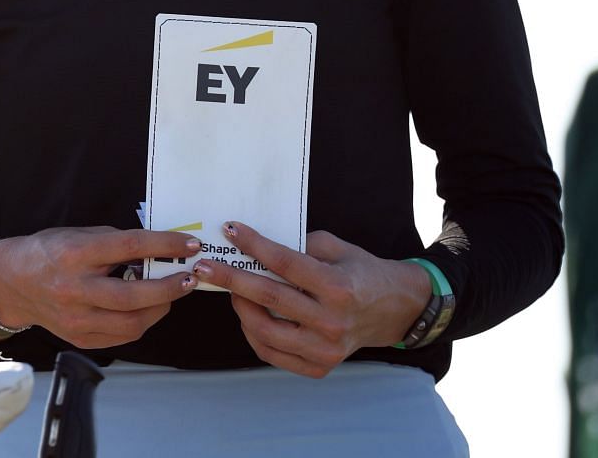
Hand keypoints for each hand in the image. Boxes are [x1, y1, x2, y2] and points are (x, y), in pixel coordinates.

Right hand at [0, 226, 200, 348]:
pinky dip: (140, 322)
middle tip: (189, 278)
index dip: (164, 245)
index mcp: (76, 254)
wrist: (12, 282)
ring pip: (132, 323)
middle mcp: (75, 289)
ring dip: (160, 308)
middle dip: (169, 287)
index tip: (188, 244)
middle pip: (134, 295)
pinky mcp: (79, 338)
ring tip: (171, 293)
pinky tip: (148, 308)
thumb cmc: (49, 251)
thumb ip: (115, 242)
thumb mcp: (79, 234)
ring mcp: (76, 318)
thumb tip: (155, 249)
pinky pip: (121, 336)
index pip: (130, 247)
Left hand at [190, 221, 430, 377]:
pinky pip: (273, 353)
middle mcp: (332, 321)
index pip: (285, 264)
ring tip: (230, 290)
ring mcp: (325, 349)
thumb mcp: (337, 248)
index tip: (231, 230)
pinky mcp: (320, 367)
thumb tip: (257, 244)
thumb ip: (300, 244)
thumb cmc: (360, 272)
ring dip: (240, 308)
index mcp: (338, 287)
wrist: (393, 310)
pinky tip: (248, 314)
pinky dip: (254, 334)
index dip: (254, 245)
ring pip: (265, 332)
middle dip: (231, 279)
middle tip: (205, 267)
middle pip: (269, 298)